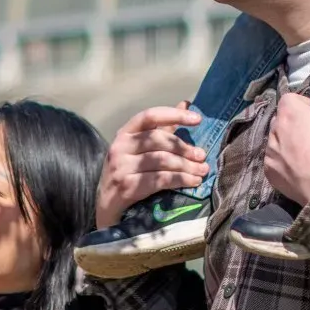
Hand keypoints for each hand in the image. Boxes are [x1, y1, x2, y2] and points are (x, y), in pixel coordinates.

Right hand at [94, 103, 206, 228]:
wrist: (107, 204)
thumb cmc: (128, 172)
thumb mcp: (140, 149)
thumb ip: (163, 128)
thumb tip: (185, 105)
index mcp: (124, 133)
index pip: (149, 116)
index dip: (174, 115)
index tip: (197, 119)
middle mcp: (119, 147)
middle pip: (158, 140)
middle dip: (184, 148)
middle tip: (202, 156)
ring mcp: (121, 167)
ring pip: (161, 160)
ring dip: (186, 166)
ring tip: (202, 171)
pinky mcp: (127, 186)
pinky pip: (160, 180)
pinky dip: (180, 180)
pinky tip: (192, 182)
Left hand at [265, 59, 309, 204]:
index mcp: (288, 110)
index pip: (293, 99)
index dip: (308, 107)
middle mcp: (273, 127)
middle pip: (284, 119)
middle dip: (298, 124)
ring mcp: (269, 151)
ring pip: (278, 140)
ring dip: (290, 143)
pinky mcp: (269, 171)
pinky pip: (275, 162)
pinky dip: (286, 163)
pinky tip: (303, 169)